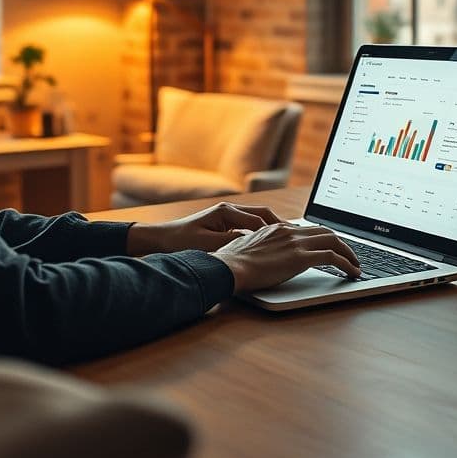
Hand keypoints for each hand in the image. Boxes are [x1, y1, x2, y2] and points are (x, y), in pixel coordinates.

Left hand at [126, 201, 282, 254]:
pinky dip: (260, 235)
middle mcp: (228, 210)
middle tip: (297, 238)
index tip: (292, 240)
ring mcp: (226, 216)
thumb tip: (253, 245)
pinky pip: (248, 227)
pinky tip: (267, 247)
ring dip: (272, 230)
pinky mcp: (222, 225)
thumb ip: (231, 244)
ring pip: (257, 221)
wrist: (159, 239)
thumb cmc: (179, 241)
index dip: (277, 231)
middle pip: (263, 216)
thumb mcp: (207, 245)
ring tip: (289, 242)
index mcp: (226, 212)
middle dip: (281, 226)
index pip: (260, 220)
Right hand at [210, 224, 360, 292]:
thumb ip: (262, 247)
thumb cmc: (232, 263)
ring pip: (333, 241)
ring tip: (356, 266)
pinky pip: (332, 258)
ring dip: (349, 253)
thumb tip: (264, 255)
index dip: (324, 238)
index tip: (331, 248)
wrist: (228, 267)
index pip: (308, 229)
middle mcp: (288, 231)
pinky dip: (347, 264)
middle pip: (325, 232)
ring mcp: (295, 243)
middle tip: (350, 256)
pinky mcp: (299, 258)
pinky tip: (352, 273)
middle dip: (342, 244)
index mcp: (277, 228)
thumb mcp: (248, 248)